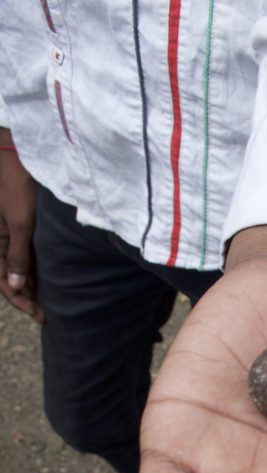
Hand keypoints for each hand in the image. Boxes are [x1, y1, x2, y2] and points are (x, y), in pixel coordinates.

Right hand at [0, 127, 43, 322]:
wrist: (20, 154)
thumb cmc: (17, 185)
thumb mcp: (20, 222)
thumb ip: (17, 255)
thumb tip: (15, 286)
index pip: (3, 282)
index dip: (19, 300)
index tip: (38, 314)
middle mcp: (1, 241)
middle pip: (12, 278)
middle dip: (28, 296)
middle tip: (48, 313)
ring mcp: (12, 233)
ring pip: (21, 268)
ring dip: (34, 284)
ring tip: (52, 300)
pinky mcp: (24, 225)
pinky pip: (28, 254)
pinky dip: (37, 269)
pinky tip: (52, 279)